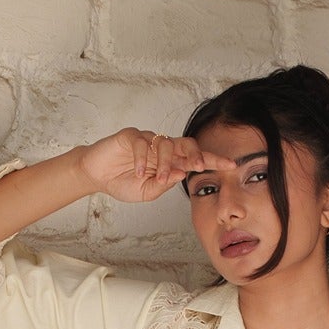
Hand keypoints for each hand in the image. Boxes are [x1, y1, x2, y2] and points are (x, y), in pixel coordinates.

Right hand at [78, 128, 214, 204]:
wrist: (97, 176)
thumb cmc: (122, 182)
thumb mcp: (147, 192)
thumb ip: (164, 184)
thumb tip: (182, 173)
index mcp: (170, 161)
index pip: (195, 157)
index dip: (213, 160)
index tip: (231, 166)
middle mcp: (162, 148)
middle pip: (186, 143)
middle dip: (196, 154)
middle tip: (198, 166)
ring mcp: (147, 140)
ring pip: (165, 144)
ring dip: (165, 163)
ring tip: (158, 179)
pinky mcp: (131, 136)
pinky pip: (142, 143)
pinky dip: (142, 159)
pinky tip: (137, 172)